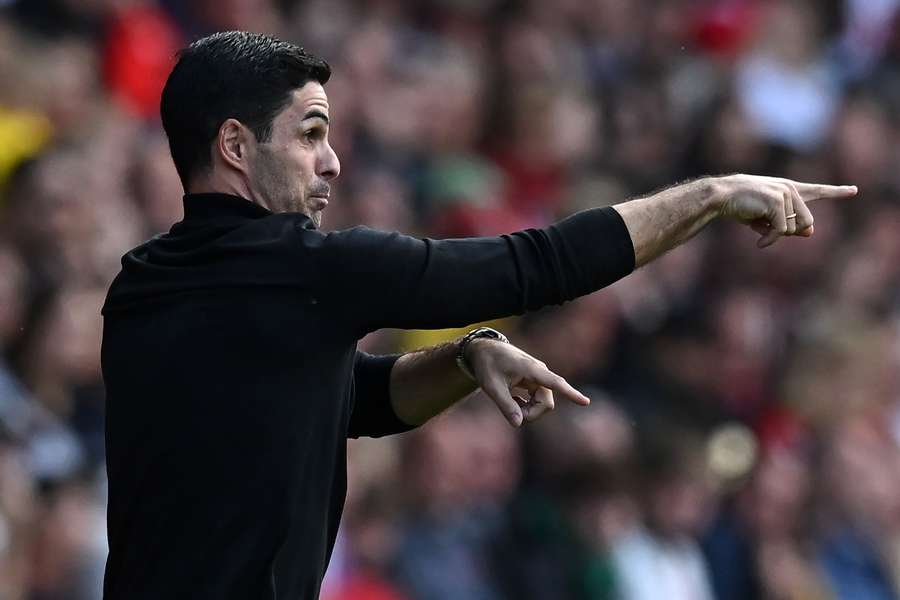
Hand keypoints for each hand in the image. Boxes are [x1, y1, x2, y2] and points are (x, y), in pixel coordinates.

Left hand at [465, 338, 589, 427]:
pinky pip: (538, 400)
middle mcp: (540, 372)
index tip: (586, 402)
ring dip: (528, 410)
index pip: (556, 383)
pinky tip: (513, 399)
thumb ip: (505, 405)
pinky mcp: (536, 381)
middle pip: (546, 404)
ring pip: (543, 404)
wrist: (484, 349)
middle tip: (510, 413)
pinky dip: (526, 405)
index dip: (571, 394)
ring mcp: (539, 377)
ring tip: (508, 402)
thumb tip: (518, 424)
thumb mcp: (491, 387)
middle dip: (531, 414)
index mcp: (532, 370)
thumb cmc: (487, 365)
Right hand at [714, 174, 856, 247]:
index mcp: (788, 189)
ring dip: (777, 235)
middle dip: (791, 233)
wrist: (721, 196)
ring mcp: (785, 193)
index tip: (854, 190)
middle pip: (807, 222)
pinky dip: (770, 240)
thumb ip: (788, 224)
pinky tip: (759, 243)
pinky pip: (781, 231)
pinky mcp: (777, 201)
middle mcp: (790, 189)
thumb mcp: (765, 218)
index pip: (817, 190)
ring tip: (759, 232)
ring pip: (795, 227)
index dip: (836, 191)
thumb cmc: (740, 206)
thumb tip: (810, 232)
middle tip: (769, 235)